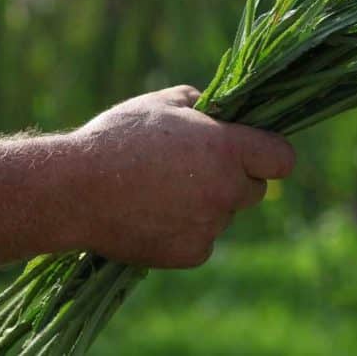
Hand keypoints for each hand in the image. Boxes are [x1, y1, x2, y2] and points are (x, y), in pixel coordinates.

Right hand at [68, 85, 294, 267]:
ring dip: (208, 204)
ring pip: (225, 215)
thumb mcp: (162, 102)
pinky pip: (203, 240)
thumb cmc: (118, 138)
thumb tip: (221, 109)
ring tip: (163, 190)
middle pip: (257, 190)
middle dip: (236, 178)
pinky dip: (187, 230)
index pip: (283, 158)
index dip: (270, 153)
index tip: (255, 150)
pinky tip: (154, 214)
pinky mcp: (191, 254)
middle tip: (198, 168)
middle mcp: (226, 189)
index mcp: (227, 148)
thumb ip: (202, 102)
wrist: (73, 190)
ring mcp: (210, 226)